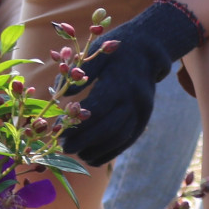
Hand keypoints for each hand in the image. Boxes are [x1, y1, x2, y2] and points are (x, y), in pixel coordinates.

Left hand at [62, 0, 204, 165]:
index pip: (97, 110)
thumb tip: (60, 93)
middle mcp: (133, 100)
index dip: (77, 124)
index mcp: (119, 83)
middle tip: (65, 148)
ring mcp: (141, 111)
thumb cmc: (116, 49)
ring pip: (119, 138)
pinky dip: (110, 152)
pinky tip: (93, 158)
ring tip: (78, 154)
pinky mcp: (144, 119)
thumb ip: (80, 73)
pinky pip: (128, 141)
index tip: (59, 130)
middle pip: (108, 128)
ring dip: (97, 150)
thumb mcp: (97, 53)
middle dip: (85, 141)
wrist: (148, 50)